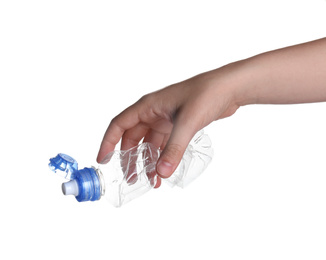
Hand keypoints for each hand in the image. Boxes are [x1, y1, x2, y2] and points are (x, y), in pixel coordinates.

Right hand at [97, 65, 244, 187]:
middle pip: (133, 137)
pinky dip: (162, 156)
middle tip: (132, 178)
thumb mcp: (187, 122)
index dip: (108, 142)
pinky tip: (165, 169)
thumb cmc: (206, 94)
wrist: (229, 88)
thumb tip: (161, 172)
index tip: (103, 159)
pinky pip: (164, 144)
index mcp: (148, 106)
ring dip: (148, 160)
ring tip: (151, 179)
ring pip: (149, 143)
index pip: (119, 124)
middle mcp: (153, 112)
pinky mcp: (178, 124)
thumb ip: (173, 148)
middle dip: (130, 158)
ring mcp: (166, 119)